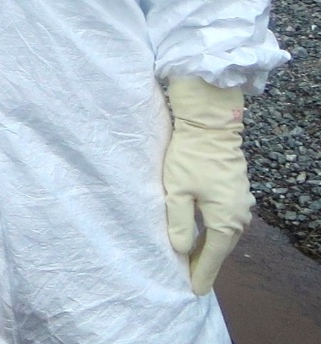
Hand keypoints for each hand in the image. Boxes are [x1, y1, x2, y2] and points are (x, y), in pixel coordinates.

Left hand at [164, 77, 253, 295]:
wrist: (211, 126)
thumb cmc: (189, 157)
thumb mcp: (176, 191)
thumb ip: (179, 223)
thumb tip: (180, 250)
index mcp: (226, 221)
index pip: (212, 256)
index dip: (201, 274)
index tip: (193, 291)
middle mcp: (239, 217)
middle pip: (220, 248)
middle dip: (205, 263)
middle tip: (189, 280)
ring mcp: (241, 205)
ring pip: (223, 234)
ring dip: (208, 248)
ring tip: (192, 262)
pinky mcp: (236, 194)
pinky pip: (224, 221)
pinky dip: (212, 233)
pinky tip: (201, 237)